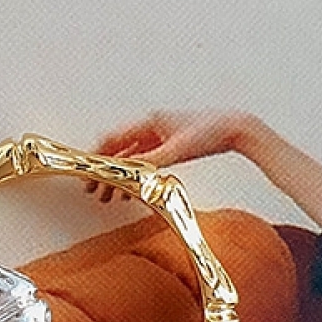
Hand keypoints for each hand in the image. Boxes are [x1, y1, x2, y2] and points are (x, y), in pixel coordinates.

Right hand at [86, 110, 257, 201]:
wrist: (233, 128)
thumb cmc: (209, 132)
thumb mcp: (176, 151)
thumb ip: (150, 163)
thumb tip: (127, 174)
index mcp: (148, 123)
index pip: (111, 140)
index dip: (96, 158)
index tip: (88, 176)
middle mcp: (149, 127)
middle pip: (116, 151)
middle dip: (104, 173)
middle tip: (94, 193)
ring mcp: (157, 136)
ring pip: (127, 158)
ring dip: (117, 178)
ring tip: (110, 199)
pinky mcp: (166, 145)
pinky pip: (141, 162)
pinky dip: (132, 177)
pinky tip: (130, 193)